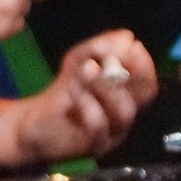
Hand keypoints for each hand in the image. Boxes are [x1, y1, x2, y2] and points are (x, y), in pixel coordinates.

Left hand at [10, 30, 156, 161]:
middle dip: (131, 75)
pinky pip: (98, 125)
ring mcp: (110, 134)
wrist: (34, 123)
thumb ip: (98, 48)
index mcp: (125, 98)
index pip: (146, 85)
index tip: (136, 47)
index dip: (145, 66)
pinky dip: (88, 103)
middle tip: (112, 58)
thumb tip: (126, 35)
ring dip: (106, 86)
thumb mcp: (78, 63)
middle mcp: (123, 117)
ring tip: (88, 68)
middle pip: (141, 98)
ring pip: (123, 112)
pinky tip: (73, 88)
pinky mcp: (92, 144)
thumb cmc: (65, 93)